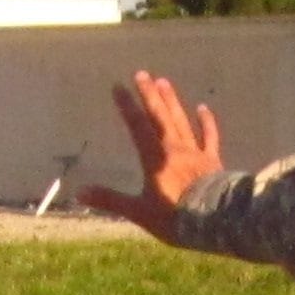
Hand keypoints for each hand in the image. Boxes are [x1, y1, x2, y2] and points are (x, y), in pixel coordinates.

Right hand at [83, 72, 223, 241]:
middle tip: (142, 73)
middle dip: (149, 95)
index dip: (127, 106)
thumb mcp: (139, 212)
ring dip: (172, 102)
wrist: (215, 220)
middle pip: (160, 117)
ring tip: (164, 81)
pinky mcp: (213, 161)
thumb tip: (79, 193)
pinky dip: (206, 122)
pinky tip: (202, 107)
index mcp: (155, 159)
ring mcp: (196, 153)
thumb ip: (110, 200)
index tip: (118, 86)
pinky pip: (210, 137)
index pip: (137, 127)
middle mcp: (174, 149)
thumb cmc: (174, 217)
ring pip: (181, 122)